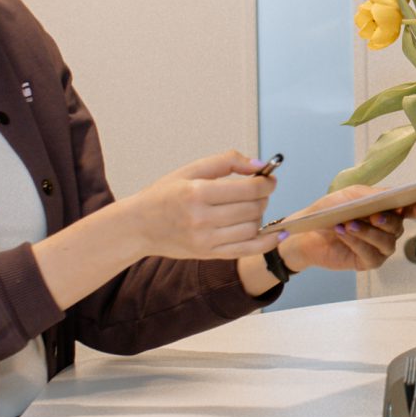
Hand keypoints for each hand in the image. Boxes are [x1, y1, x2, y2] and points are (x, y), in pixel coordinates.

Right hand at [124, 151, 278, 258]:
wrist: (138, 226)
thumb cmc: (163, 196)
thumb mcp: (190, 170)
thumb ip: (226, 162)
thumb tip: (259, 165)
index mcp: (196, 193)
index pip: (248, 189)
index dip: (266, 183)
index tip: (269, 179)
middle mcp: (201, 218)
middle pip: (253, 208)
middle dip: (263, 198)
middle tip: (258, 192)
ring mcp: (206, 239)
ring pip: (252, 228)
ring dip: (260, 216)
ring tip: (252, 208)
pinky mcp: (209, 254)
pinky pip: (247, 250)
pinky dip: (266, 243)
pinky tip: (277, 234)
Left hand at [279, 185, 415, 272]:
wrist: (306, 231)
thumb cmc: (330, 210)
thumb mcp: (351, 195)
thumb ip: (373, 195)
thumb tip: (390, 197)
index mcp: (388, 209)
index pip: (413, 208)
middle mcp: (388, 229)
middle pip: (399, 226)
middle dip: (387, 221)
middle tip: (373, 215)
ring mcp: (380, 247)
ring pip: (387, 243)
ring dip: (368, 233)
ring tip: (349, 224)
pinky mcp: (368, 261)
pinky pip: (372, 255)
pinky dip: (357, 243)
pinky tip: (344, 233)